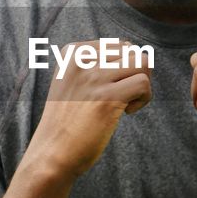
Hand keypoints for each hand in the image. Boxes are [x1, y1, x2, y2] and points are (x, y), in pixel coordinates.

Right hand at [25, 40, 152, 179]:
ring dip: (142, 84)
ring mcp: (94, 78)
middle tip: (123, 96)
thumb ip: (94, 63)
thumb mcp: (72, 81)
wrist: (52, 153)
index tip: (111, 87)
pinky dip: (144, 99)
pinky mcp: (107, 98)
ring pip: (142, 62)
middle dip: (136, 74)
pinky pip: (143, 83)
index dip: (124, 67)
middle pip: (132, 51)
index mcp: (72, 52)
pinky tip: (126, 112)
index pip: (118, 44)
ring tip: (126, 102)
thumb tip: (132, 49)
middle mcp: (81, 60)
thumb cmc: (67, 121)